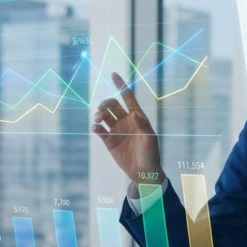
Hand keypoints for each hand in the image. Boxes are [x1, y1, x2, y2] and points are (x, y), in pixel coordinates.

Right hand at [91, 72, 165, 189]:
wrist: (144, 173)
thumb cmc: (151, 155)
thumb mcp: (150, 140)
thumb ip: (143, 126)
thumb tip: (134, 113)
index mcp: (137, 116)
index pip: (127, 97)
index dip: (121, 85)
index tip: (113, 74)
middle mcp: (126, 120)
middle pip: (112, 105)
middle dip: (105, 104)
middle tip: (101, 111)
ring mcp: (117, 130)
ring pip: (104, 115)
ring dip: (99, 114)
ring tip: (98, 120)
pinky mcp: (109, 141)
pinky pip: (100, 130)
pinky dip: (96, 127)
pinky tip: (96, 128)